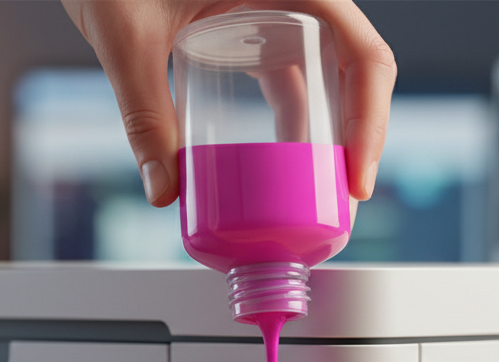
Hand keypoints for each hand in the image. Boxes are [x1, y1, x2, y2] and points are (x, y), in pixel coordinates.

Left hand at [61, 0, 396, 206]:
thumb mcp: (127, 35)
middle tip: (340, 205)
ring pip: (321, 77)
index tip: (355, 180)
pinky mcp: (251, 20)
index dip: (371, 120)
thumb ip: (144, 112)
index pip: (361, 52)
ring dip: (323, 137)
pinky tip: (281, 163)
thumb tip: (164, 191)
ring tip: (315, 197)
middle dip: (352, 142)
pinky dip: (291, 120)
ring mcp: (275, 5)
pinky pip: (287, 74)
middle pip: (351, 72)